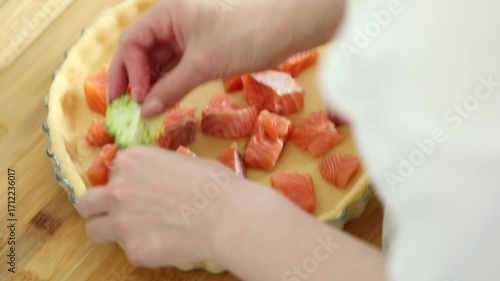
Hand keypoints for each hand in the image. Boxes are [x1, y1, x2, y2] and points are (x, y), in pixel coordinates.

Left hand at [76, 146, 244, 266]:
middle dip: (98, 208)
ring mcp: (122, 221)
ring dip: (109, 231)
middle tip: (117, 213)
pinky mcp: (133, 250)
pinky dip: (144, 249)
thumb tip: (156, 180)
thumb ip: (156, 170)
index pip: (112, 172)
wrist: (227, 215)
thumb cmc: (215, 185)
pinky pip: (129, 252)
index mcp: (132, 161)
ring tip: (135, 233)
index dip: (124, 182)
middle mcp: (118, 188)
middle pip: (87, 202)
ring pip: (94, 230)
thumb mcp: (182, 161)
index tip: (136, 190)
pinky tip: (165, 244)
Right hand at [107, 0, 342, 116]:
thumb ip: (170, 89)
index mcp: (167, 13)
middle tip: (130, 109)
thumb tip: (145, 111)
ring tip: (150, 110)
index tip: (132, 101)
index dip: (126, 72)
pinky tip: (169, 100)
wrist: (291, 24)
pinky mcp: (208, 46)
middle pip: (143, 51)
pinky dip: (174, 83)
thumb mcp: (203, 64)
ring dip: (155, 84)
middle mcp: (175, 20)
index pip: (131, 42)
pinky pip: (181, 65)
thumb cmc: (246, 34)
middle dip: (136, 80)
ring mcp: (192, 33)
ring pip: (163, 60)